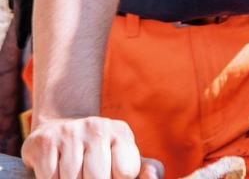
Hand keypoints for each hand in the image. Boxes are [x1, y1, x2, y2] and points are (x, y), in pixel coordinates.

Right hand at [22, 116, 159, 178]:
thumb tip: (151, 177)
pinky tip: (54, 171)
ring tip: (73, 174)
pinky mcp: (45, 141)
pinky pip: (49, 177)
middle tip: (87, 175)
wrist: (60, 131)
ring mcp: (71, 132)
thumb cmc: (99, 156)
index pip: (125, 172)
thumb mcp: (124, 160)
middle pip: (97, 178)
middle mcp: (98, 127)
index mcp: (121, 134)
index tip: (110, 175)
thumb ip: (145, 171)